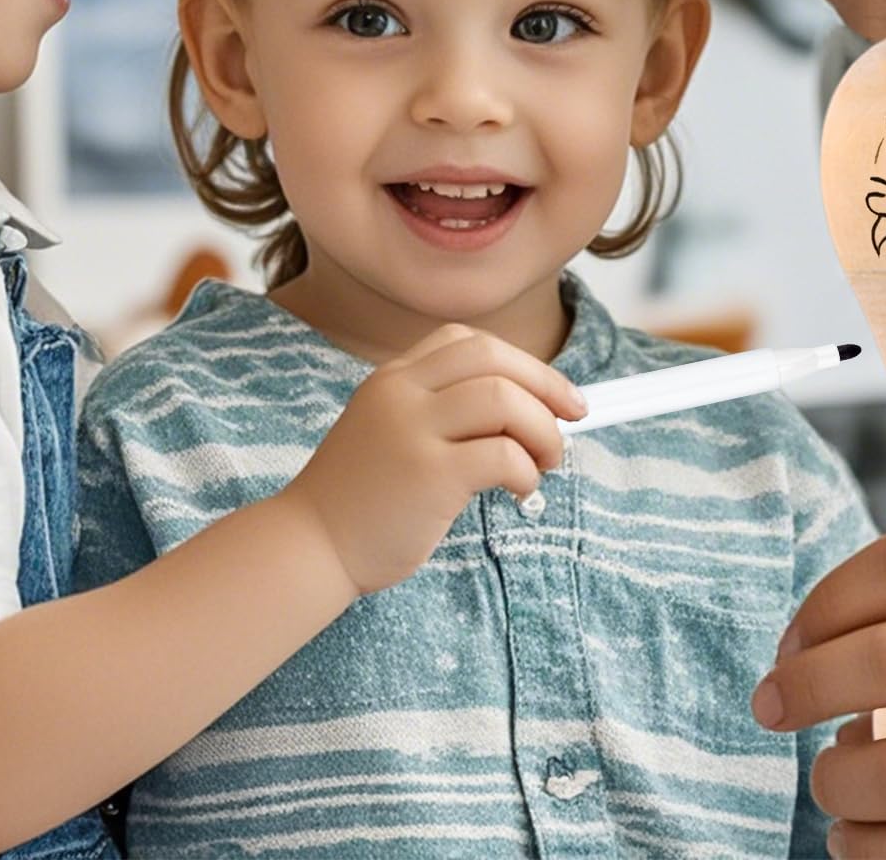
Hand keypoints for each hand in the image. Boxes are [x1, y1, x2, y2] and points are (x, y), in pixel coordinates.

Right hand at [282, 321, 585, 598]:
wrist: (312, 545)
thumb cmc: (362, 497)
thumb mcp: (390, 429)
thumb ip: (440, 410)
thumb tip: (527, 409)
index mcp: (394, 377)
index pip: (467, 341)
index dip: (520, 362)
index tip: (550, 392)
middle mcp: (402, 392)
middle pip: (495, 359)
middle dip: (547, 385)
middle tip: (573, 418)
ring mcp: (413, 430)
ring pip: (505, 400)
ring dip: (543, 430)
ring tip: (547, 462)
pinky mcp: (429, 474)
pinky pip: (503, 454)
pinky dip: (527, 470)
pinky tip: (522, 490)